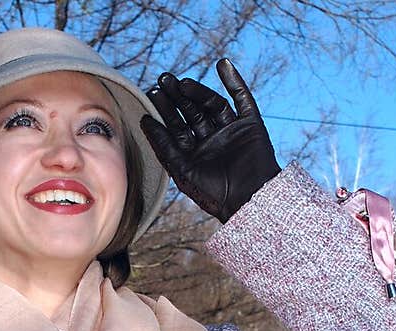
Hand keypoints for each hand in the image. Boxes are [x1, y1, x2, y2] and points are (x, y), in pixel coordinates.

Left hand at [139, 58, 279, 222]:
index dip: (164, 110)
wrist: (248, 200)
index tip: (152, 93)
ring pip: (212, 104)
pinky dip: (234, 81)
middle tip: (164, 79)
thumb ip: (163, 145)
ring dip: (198, 91)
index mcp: (194, 153)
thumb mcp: (181, 169)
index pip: (176, 126)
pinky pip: (242, 98)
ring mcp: (231, 131)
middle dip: (177, 97)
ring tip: (183, 82)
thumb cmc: (212, 193)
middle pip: (192, 112)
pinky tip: (222, 64)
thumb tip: (144, 120)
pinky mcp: (251, 124)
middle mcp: (211, 140)